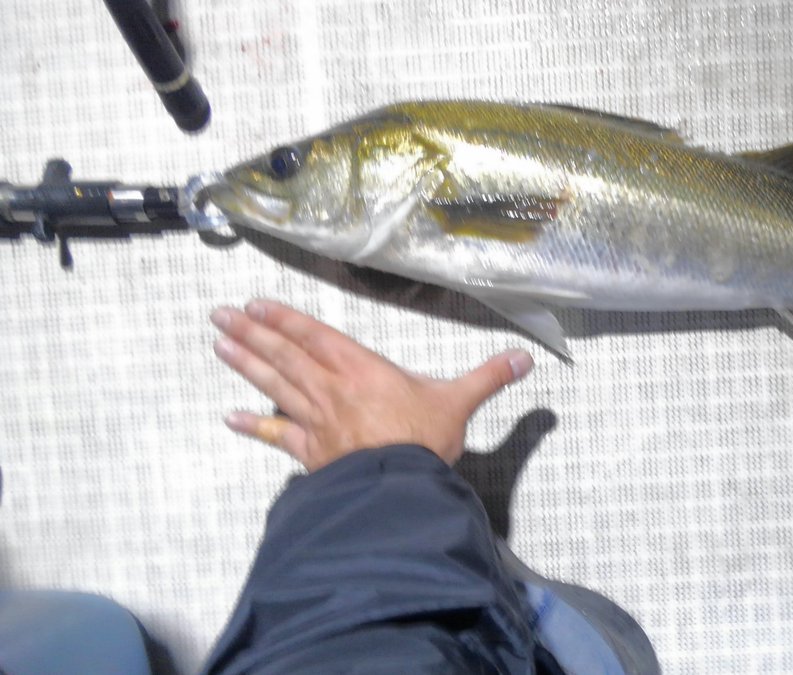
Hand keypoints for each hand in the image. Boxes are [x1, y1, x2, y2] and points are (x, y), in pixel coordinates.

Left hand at [209, 299, 533, 470]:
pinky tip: (230, 418)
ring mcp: (316, 422)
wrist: (401, 491)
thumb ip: (488, 376)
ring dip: (245, 365)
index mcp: (362, 369)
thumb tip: (526, 357)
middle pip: (284, 355)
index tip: (256, 304)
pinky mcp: (312, 454)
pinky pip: (277, 438)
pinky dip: (254, 427)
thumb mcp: (459, 402)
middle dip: (251, 333)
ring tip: (217, 345)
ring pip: (273, 387)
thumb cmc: (426, 442)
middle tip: (218, 315)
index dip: (286, 319)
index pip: (316, 336)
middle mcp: (331, 389)